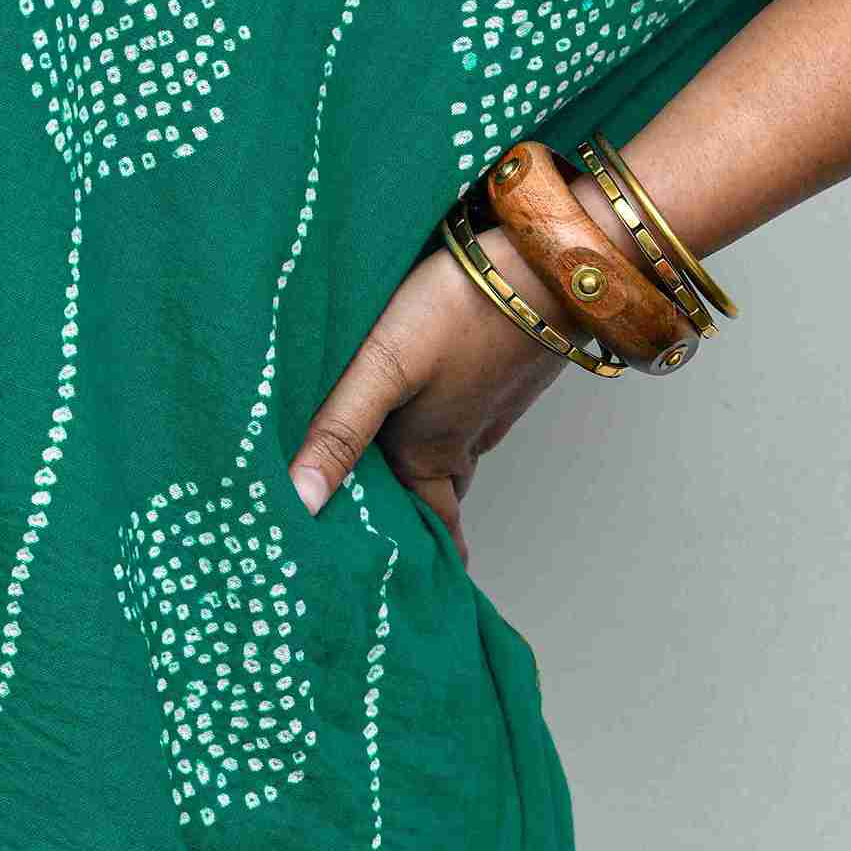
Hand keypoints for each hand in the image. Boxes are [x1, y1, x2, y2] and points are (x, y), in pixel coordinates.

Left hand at [286, 208, 598, 568]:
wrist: (549, 258)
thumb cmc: (462, 310)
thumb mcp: (384, 368)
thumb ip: (340, 429)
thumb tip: (301, 504)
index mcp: (431, 450)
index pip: (428, 525)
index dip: (417, 558)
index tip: (406, 592)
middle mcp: (463, 435)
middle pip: (438, 494)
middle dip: (419, 523)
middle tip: (394, 548)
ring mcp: (489, 401)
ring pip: (455, 452)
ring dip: (430, 474)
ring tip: (397, 485)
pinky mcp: (501, 365)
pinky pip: (468, 414)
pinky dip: (445, 426)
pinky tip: (429, 407)